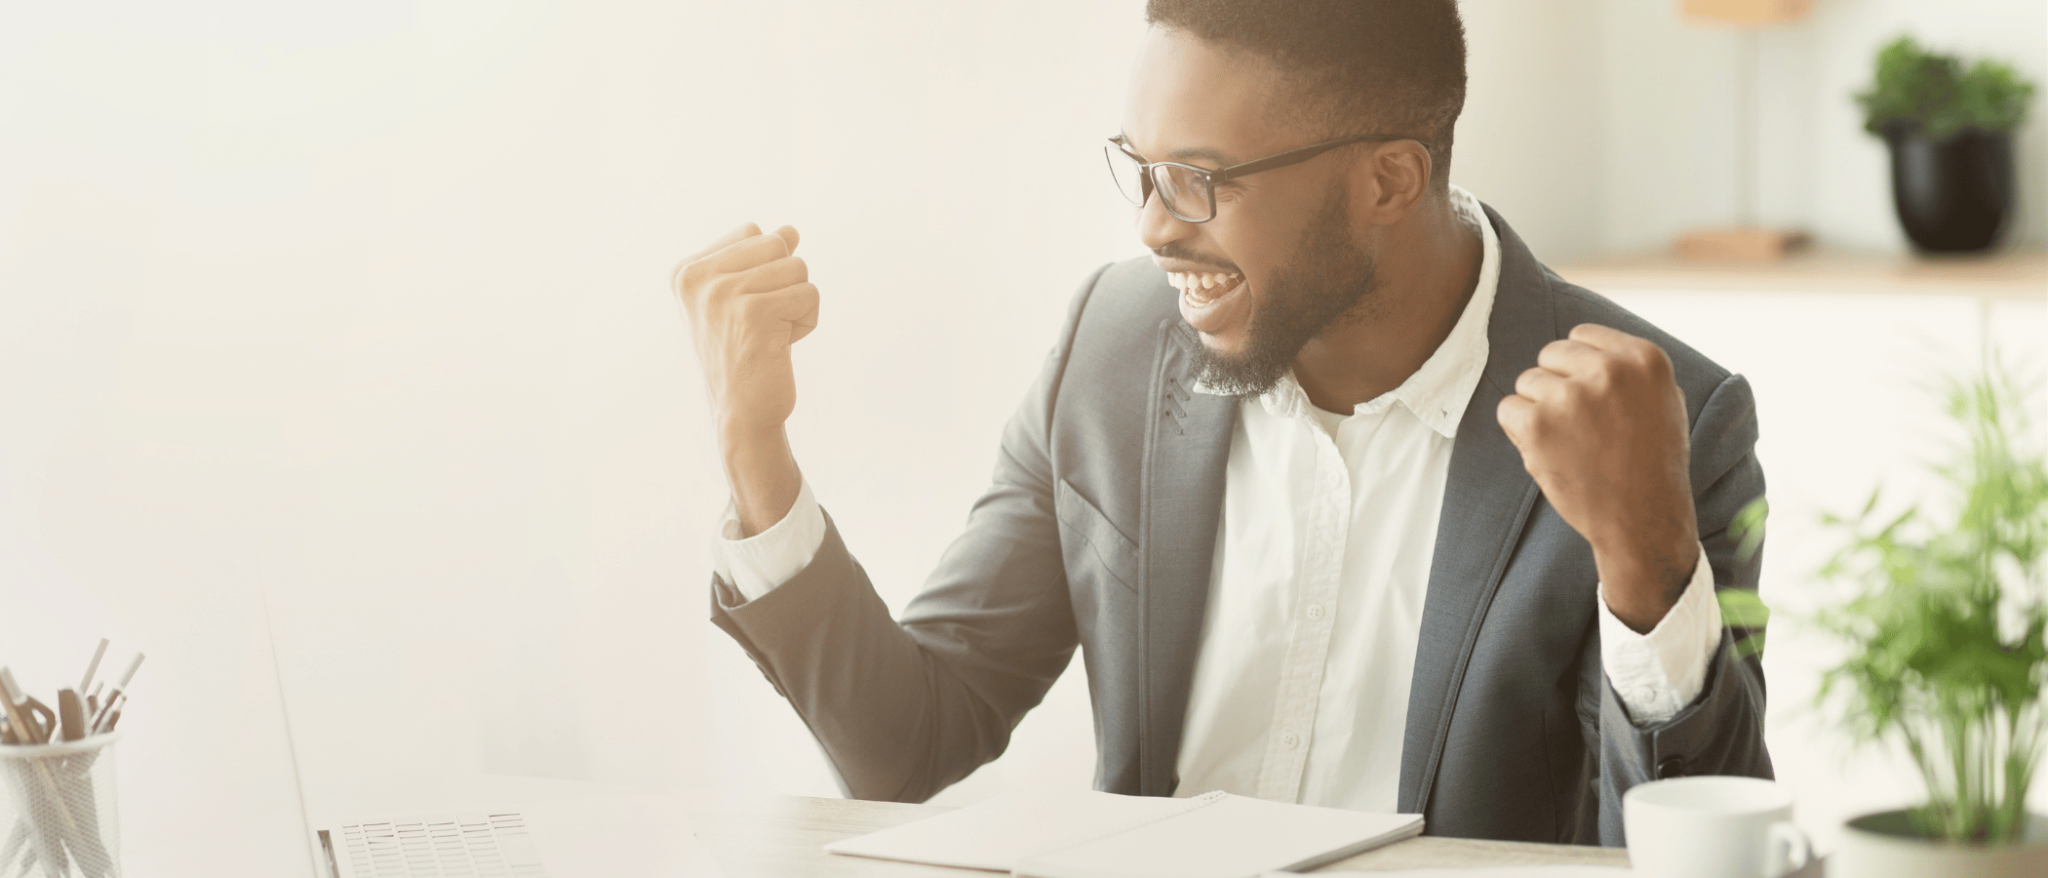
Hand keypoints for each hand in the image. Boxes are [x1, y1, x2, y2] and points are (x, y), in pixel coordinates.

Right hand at [673, 223, 818, 436]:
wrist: (742, 412)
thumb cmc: (745, 355)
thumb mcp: (744, 299)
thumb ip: (762, 260)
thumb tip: (790, 230)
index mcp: (687, 271)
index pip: (754, 231)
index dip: (767, 268)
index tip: (745, 309)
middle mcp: (698, 278)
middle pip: (778, 243)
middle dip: (786, 282)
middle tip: (763, 322)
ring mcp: (723, 293)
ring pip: (798, 267)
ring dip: (797, 303)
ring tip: (772, 334)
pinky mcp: (753, 312)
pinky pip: (809, 294)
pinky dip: (807, 321)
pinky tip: (782, 345)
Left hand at [1496, 324, 1697, 631]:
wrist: (1642, 518)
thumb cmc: (1652, 462)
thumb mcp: (1663, 400)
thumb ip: (1628, 367)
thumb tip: (1584, 342)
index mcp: (1643, 358)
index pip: (1582, 336)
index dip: (1579, 368)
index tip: (1591, 397)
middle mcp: (1607, 369)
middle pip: (1550, 355)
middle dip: (1557, 385)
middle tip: (1579, 425)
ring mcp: (1570, 395)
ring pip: (1527, 382)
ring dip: (1538, 410)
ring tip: (1570, 443)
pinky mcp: (1538, 424)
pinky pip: (1507, 410)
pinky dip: (1519, 432)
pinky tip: (1550, 453)